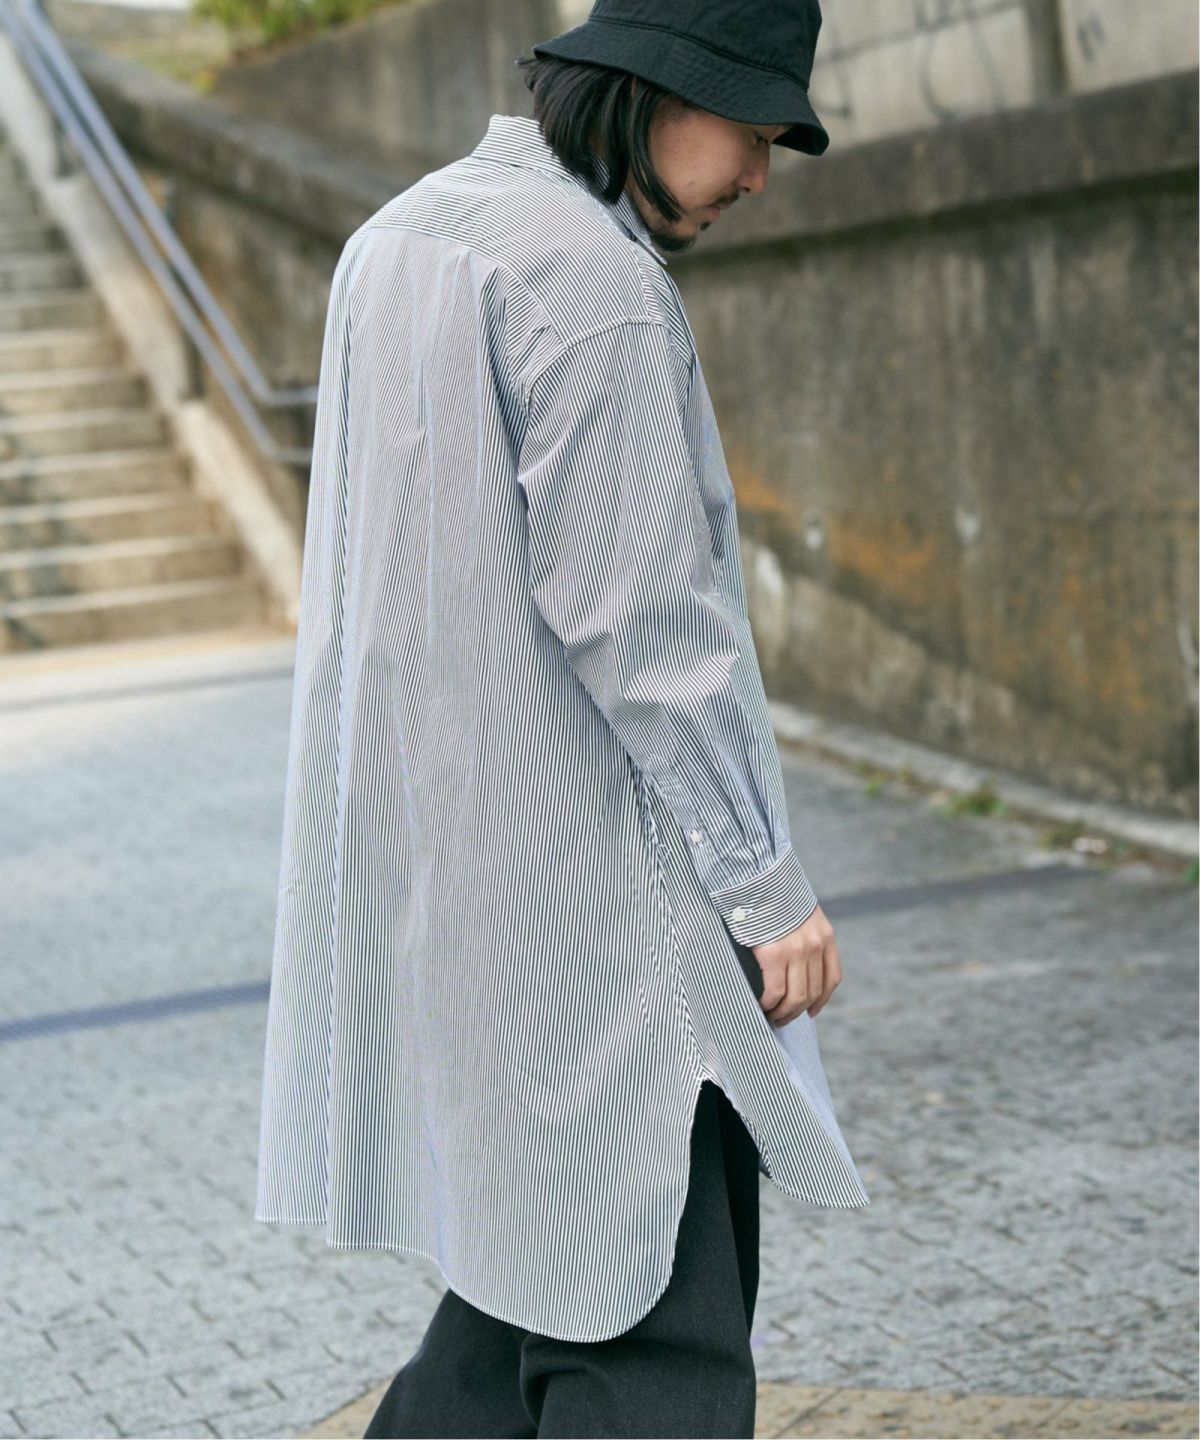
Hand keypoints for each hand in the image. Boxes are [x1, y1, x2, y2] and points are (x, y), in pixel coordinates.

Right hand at [750, 903, 841, 1025]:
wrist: (756, 875)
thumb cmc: (772, 892)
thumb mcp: (800, 911)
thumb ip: (803, 932)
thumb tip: (794, 958)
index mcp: (825, 935)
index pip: (832, 977)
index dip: (823, 999)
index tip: (812, 1011)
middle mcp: (815, 946)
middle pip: (813, 992)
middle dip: (798, 1011)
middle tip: (784, 1019)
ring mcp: (796, 952)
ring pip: (795, 997)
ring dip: (783, 1013)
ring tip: (771, 1017)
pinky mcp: (774, 955)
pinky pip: (774, 992)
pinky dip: (768, 1004)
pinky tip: (760, 1006)